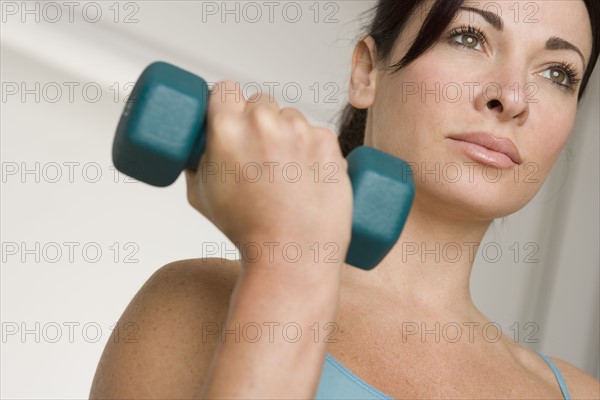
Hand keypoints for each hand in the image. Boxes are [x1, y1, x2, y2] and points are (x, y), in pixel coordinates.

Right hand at [185, 81, 352, 262]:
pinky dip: (312, 148)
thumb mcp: (200, 195)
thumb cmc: (245, 230)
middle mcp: (264, 121)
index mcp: (227, 128)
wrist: (292, 253)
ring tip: (286, 171)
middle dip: (258, 121)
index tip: (231, 116)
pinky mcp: (327, 141)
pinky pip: (316, 132)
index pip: (225, 89)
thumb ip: (196, 161)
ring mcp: (299, 130)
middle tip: (259, 153)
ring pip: (290, 116)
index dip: (227, 102)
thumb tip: (199, 146)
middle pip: (259, 101)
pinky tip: (307, 175)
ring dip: (287, 133)